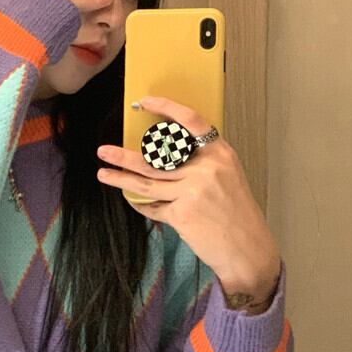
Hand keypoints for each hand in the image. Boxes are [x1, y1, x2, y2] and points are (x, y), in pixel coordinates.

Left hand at [96, 95, 281, 302]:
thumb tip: (163, 153)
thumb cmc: (237, 214)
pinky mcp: (182, 214)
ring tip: (103, 173)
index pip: (189, 120)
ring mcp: (193, 190)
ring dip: (120, 178)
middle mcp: (206, 168)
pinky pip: (152, 206)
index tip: (144, 102)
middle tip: (103, 151)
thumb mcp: (227, 177)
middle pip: (155, 156)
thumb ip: (201, 162)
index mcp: (220, 153)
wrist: (248, 249)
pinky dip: (140, 204)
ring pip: (146, 181)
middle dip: (124, 155)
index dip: (165, 107)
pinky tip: (132, 200)